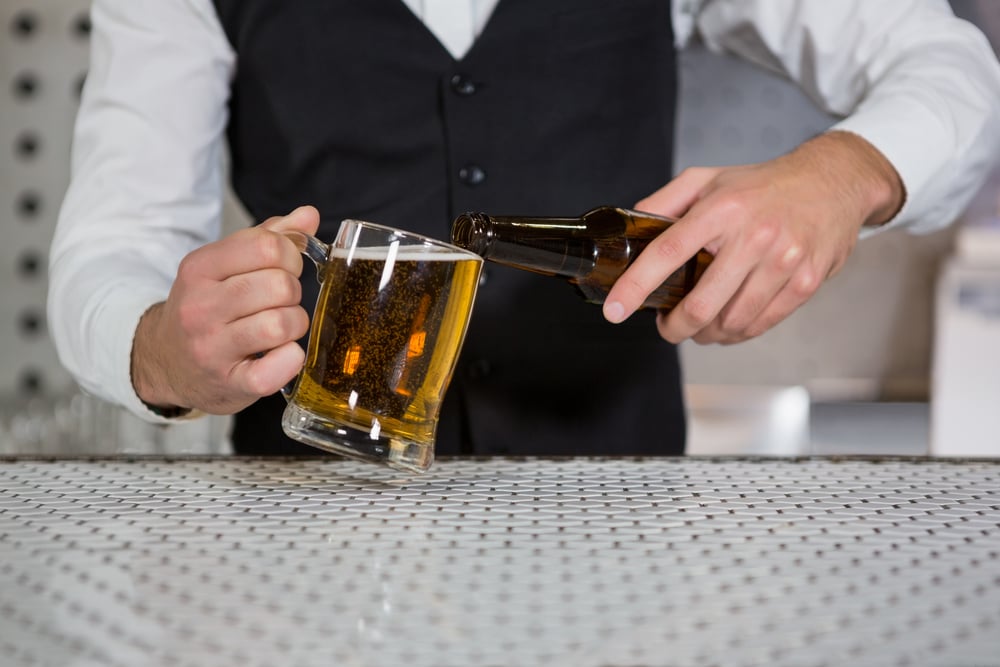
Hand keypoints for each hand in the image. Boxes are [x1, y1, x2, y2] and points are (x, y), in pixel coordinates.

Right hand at [131, 206, 319, 413]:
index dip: (291, 255)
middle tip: (281, 302)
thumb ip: (268, 238)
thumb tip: (308, 215)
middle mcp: (200, 307)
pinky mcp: (229, 383)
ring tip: (281, 327)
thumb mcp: (224, 266)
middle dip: (294, 292)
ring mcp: (212, 348)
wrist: (166, 361)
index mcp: (200, 268)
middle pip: (280, 285)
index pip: (267, 245)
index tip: (285, 268)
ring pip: (282, 324)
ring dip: (295, 324)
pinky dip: (291, 360)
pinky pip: (276, 369)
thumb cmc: (205, 309)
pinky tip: (282, 354)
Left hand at [603, 131, 903, 344]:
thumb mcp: (708, 179)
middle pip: (701, 305)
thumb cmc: (763, 185)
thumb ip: (665, 202)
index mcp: (722, 209)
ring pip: (732, 323)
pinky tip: (728, 325)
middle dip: (675, 328)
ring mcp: (784, 262)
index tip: (615, 309)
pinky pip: (761, 324)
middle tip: (667, 326)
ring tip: (699, 326)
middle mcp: (754, 236)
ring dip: (706, 334)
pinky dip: (737, 333)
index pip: (668, 253)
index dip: (636, 286)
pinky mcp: (806, 282)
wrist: (834, 182)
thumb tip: (629, 228)